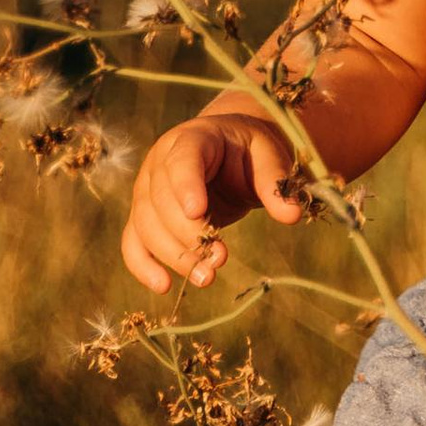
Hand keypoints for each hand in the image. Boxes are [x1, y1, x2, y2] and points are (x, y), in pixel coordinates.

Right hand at [120, 109, 304, 292]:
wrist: (229, 153)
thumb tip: (292, 215)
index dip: (186, 186)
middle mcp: (159, 163)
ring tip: (208, 277)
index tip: (198, 213)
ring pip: (146, 226)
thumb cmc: (248, 152)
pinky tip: (164, 286)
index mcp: (191, 139)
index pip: (181, 160)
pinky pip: (133, 243)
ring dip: (175, 256)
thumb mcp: (267, 156)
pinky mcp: (144, 217)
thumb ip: (275, 182)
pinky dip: (143, 266)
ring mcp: (146, 191)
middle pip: (161, 201)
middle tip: (220, 259)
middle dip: (189, 235)